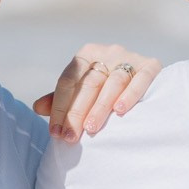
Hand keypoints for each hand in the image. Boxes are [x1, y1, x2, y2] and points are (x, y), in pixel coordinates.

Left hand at [36, 44, 158, 139]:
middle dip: (77, 112)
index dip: (59, 107)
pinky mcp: (150, 65)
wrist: (143, 76)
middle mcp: (108, 52)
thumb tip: (37, 107)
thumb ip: (61, 98)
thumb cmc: (106, 87)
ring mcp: (130, 57)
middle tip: (70, 136)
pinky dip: (130, 94)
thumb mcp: (83, 90)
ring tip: (91, 128)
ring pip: (113, 82)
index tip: (55, 132)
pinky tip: (120, 110)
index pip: (68, 81)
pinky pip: (140, 79)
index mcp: (87, 54)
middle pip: (89, 84)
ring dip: (101, 107)